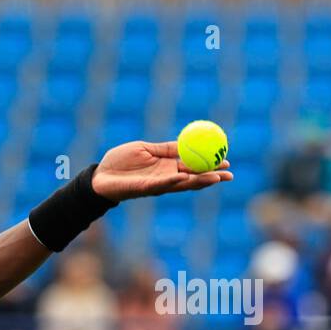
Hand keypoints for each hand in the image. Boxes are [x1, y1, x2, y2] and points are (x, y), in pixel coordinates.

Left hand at [91, 140, 232, 201]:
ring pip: (184, 184)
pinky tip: (185, 177)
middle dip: (213, 177)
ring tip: (217, 178)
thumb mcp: (145, 149)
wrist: (100, 175)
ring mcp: (158, 184)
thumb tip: (185, 141)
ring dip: (200, 181)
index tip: (226, 160)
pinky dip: (174, 181)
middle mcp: (167, 177)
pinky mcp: (147, 188)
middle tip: (230, 174)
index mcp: (167, 166)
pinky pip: (163, 184)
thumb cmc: (120, 161)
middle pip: (194, 178)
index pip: (194, 166)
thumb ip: (164, 148)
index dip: (210, 164)